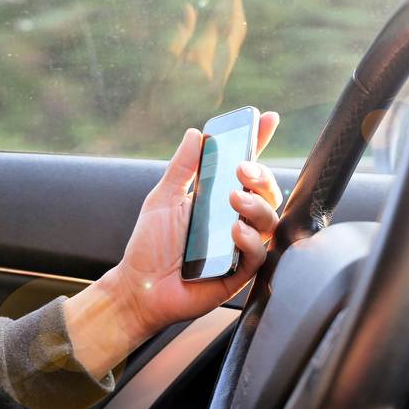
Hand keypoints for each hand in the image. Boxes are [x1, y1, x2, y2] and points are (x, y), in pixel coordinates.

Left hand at [117, 110, 281, 330]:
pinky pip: (258, 254)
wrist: (139, 289)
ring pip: (268, 221)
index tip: (267, 119)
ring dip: (256, 205)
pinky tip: (234, 231)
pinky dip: (250, 239)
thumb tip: (195, 133)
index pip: (244, 168)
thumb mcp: (162, 199)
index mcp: (217, 199)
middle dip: (260, 176)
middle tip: (242, 170)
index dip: (258, 142)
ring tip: (235, 198)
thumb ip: (181, 168)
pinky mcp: (240, 273)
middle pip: (266, 193)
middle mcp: (234, 220)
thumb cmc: (149, 246)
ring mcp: (239, 246)